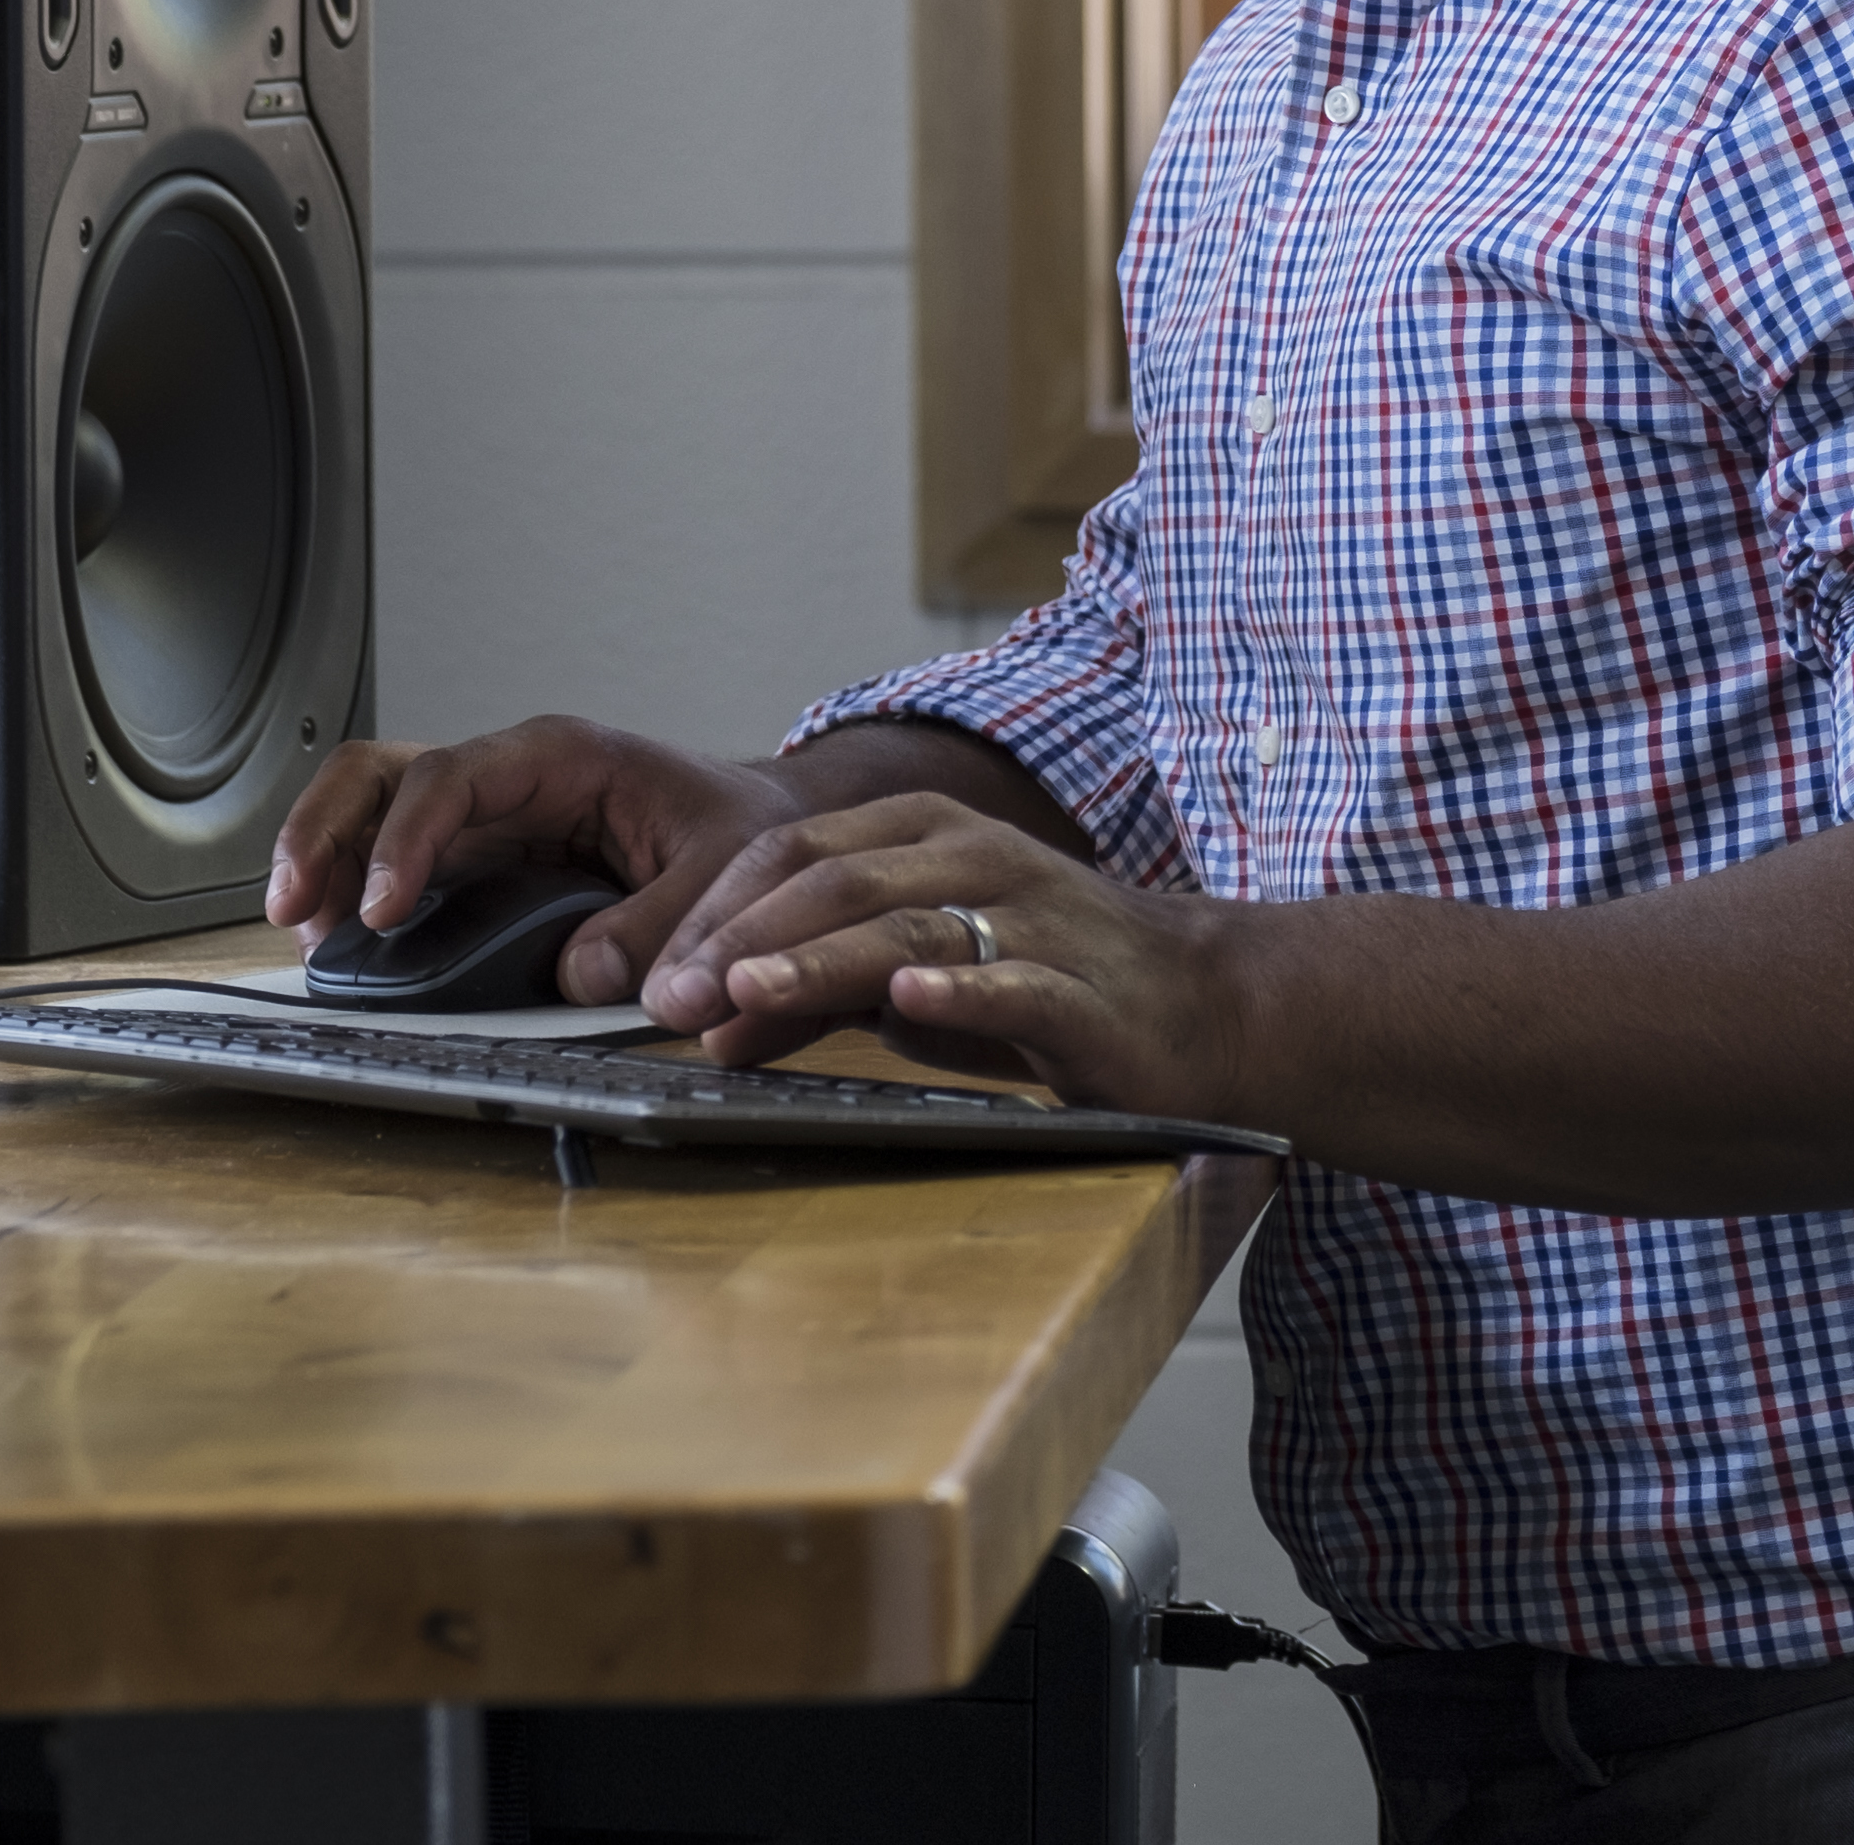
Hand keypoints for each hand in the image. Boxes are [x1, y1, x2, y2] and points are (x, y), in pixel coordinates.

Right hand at [266, 715, 814, 1004]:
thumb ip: (660, 922)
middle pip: (379, 773)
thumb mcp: (723, 869)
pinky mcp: (477, 861)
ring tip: (303, 929)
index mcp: (557, 757)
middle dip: (323, 830)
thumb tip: (579, 975)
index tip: (383, 907)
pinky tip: (337, 938)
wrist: (758, 832)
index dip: (405, 840)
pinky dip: (351, 891)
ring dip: (322, 859)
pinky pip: (392, 858)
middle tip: (296, 904)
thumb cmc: (736, 829)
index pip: (451, 778)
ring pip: (370, 807)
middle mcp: (505, 779)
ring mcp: (482, 818)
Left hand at [641, 794, 1263, 1120]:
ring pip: (909, 927)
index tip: (651, 975)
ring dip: (821, 961)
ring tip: (751, 988)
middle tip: (672, 999)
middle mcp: (973, 858)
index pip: (794, 851)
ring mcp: (1032, 918)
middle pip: (837, 881)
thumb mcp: (915, 981)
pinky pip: (1014, 984)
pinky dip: (958, 994)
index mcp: (925, 834)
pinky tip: (909, 1004)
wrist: (1202, 1005)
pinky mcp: (1083, 990)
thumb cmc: (1043, 983)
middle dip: (743, 938)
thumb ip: (818, 988)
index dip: (714, 909)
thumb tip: (707, 1019)